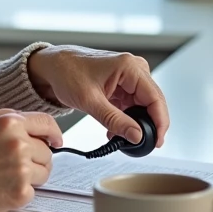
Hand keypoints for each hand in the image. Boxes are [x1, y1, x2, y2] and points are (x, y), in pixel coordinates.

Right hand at [0, 108, 63, 211]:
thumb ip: (8, 115)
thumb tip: (33, 123)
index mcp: (10, 123)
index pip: (47, 123)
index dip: (54, 133)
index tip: (56, 141)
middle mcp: (19, 144)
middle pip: (47, 151)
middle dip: (35, 158)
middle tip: (12, 164)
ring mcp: (21, 170)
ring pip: (44, 172)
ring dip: (31, 175)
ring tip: (6, 175)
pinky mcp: (21, 192)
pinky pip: (35, 191)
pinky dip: (21, 191)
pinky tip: (2, 187)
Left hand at [26, 45, 169, 147]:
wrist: (53, 66)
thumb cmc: (67, 73)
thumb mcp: (90, 101)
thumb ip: (115, 120)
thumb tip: (136, 136)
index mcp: (129, 67)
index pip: (155, 98)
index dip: (160, 122)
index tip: (156, 141)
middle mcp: (134, 69)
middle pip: (152, 102)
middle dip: (147, 125)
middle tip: (139, 145)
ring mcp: (130, 77)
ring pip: (143, 106)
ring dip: (135, 123)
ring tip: (120, 137)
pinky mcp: (124, 85)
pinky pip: (132, 105)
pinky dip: (126, 119)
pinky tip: (116, 130)